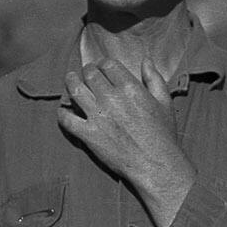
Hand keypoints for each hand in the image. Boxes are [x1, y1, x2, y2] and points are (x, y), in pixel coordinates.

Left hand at [57, 59, 194, 218]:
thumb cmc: (162, 135)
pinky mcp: (88, 135)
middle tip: (87, 75)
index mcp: (130, 88)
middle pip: (90, 74)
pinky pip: (66, 119)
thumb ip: (154, 78)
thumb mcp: (165, 102)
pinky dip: (62, 113)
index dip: (103, 64)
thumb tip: (146, 61)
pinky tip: (64, 110)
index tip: (102, 68)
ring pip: (75, 90)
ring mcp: (98, 116)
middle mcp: (111, 98)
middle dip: (88, 71)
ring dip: (71, 82)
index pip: (108, 65)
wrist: (156, 165)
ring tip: (71, 81)